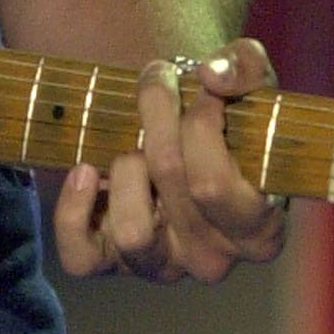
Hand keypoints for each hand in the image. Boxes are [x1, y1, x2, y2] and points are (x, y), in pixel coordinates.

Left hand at [52, 39, 285, 284]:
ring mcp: (162, 267)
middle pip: (169, 182)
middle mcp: (214, 260)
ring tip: (135, 148)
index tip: (202, 91)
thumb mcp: (246, 82)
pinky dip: (73, 211)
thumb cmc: (223, 116)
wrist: (176, 136)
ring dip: (126, 168)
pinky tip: (86, 171)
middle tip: (159, 91)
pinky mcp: (111, 265)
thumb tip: (213, 76)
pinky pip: (81, 256)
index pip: (212, 183)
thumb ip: (244, 67)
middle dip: (157, 120)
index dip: (200, 124)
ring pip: (132, 229)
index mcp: (259, 232)